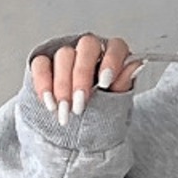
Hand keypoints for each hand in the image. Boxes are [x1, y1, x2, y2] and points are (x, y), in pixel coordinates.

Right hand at [30, 33, 144, 124]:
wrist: (80, 130)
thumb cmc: (103, 110)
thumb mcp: (117, 101)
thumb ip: (123, 83)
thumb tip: (136, 65)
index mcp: (114, 55)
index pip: (116, 46)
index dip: (111, 61)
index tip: (105, 82)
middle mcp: (91, 50)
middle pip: (86, 46)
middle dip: (82, 75)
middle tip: (80, 103)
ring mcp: (67, 55)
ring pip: (63, 55)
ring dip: (63, 84)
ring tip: (65, 111)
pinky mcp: (45, 63)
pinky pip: (40, 65)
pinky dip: (43, 84)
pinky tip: (50, 104)